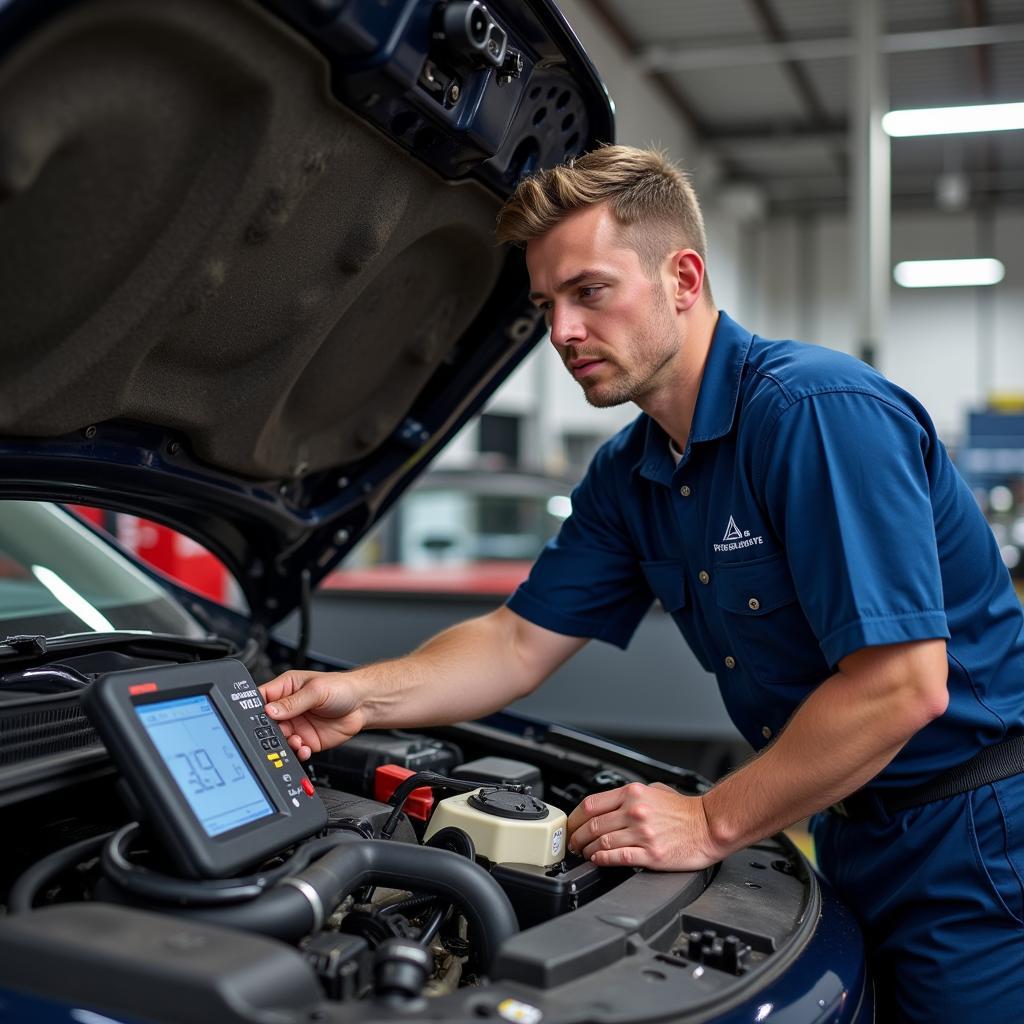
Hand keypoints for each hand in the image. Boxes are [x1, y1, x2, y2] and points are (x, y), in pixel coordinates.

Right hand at [258, 670, 365, 760]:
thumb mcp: (316, 690)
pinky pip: (294, 750)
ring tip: (295, 740)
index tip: (254, 719)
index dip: (254, 710)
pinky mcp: (306, 740)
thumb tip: (270, 710)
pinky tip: (304, 748)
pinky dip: (297, 752)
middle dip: (268, 732)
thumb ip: (293, 702)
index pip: (261, 699)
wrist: (364, 704)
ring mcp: (296, 725)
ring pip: (279, 739)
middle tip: (277, 733)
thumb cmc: (342, 688)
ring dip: (283, 743)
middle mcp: (288, 709)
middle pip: (266, 724)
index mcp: (286, 689)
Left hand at [566, 782, 721, 870]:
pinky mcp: (651, 854)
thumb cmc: (684, 811)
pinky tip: (599, 860)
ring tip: (585, 854)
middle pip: (592, 825)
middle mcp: (634, 811)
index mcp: (632, 794)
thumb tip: (607, 805)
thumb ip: (629, 796)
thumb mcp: (654, 790)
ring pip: (601, 842)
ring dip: (588, 851)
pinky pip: (618, 857)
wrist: (709, 825)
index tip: (571, 826)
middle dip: (577, 837)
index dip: (574, 818)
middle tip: (573, 844)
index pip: (590, 804)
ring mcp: (642, 833)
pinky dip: (603, 860)